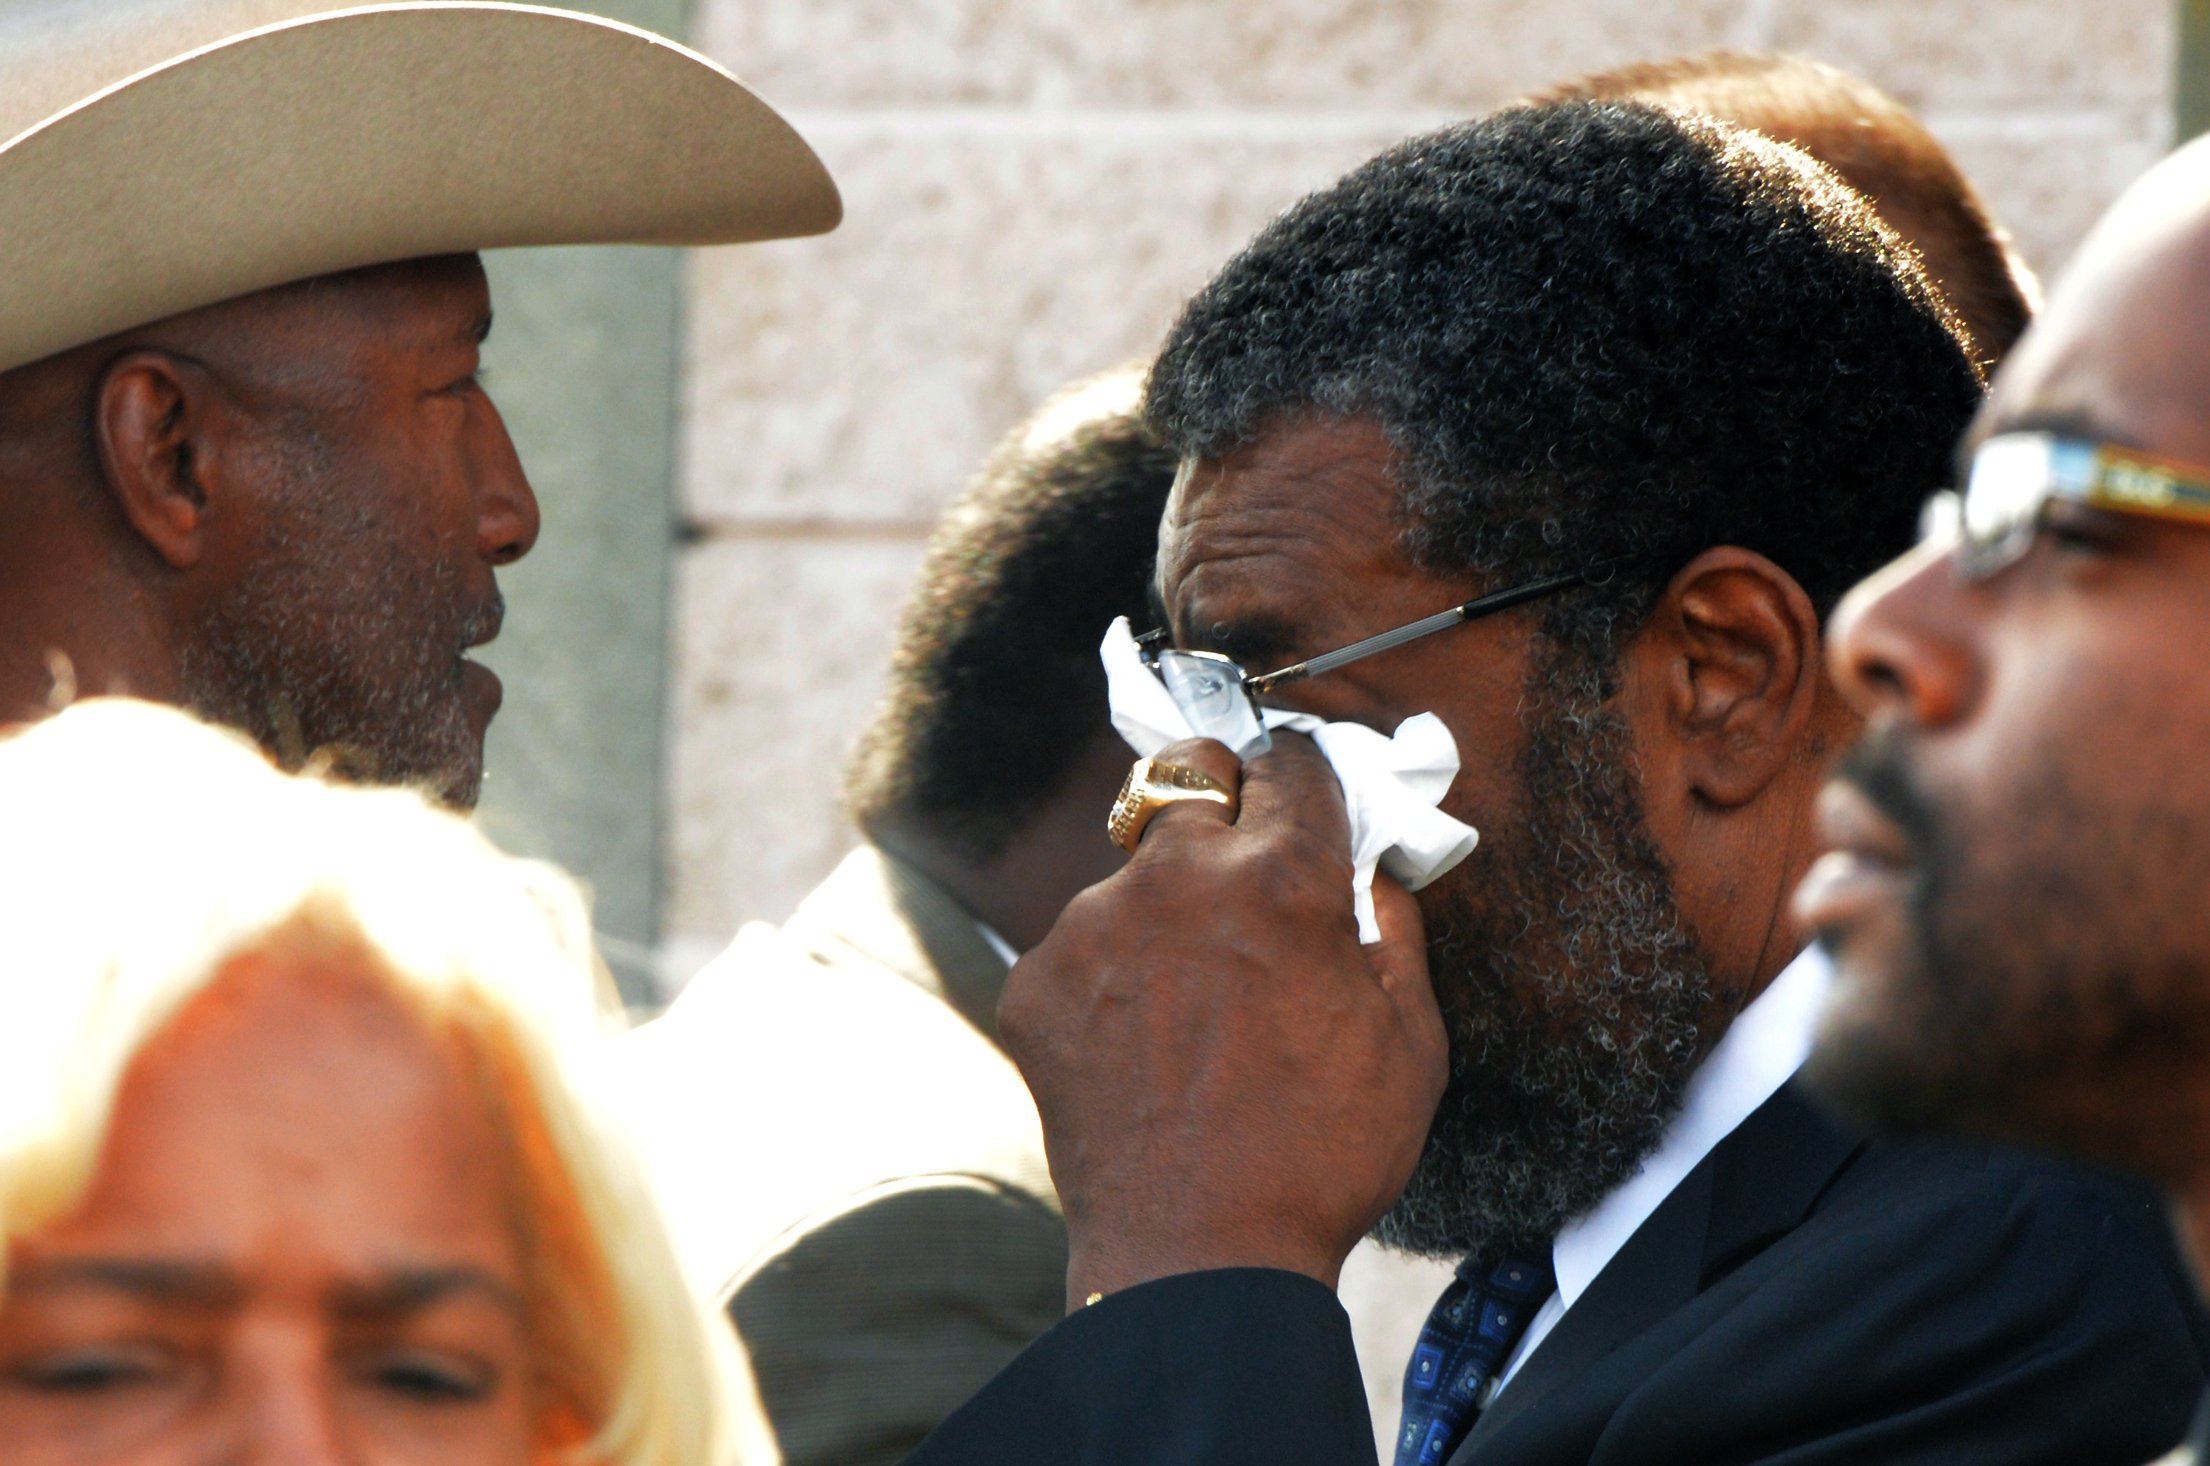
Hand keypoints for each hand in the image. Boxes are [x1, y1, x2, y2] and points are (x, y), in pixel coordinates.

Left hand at [998, 731, 1447, 1308]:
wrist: (1197, 1258)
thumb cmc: (1320, 1154)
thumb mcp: (1412, 1040)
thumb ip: (1394, 926)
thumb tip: (1373, 869)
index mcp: (1282, 876)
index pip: (1290, 763)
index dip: (1306, 776)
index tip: (1306, 796)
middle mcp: (1176, 876)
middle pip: (1188, 770)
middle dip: (1219, 789)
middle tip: (1239, 844)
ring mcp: (1091, 924)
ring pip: (1132, 868)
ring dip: (1164, 903)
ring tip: (1192, 1000)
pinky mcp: (1036, 980)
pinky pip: (1083, 946)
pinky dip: (1113, 977)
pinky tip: (1143, 1046)